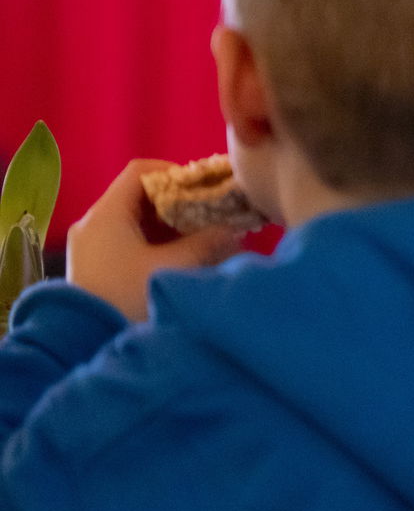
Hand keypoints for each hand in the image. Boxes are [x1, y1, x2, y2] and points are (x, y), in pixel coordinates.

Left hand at [66, 161, 245, 323]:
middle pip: (139, 195)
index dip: (175, 172)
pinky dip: (155, 240)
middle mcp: (94, 222)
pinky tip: (179, 255)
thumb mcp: (172, 267)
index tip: (203, 189)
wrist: (82, 339)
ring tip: (201, 237)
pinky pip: (128, 238)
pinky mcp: (94, 263)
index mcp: (106, 213)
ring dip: (170, 224)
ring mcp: (91, 244)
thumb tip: (233, 227)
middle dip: (178, 202)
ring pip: (136, 218)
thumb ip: (206, 242)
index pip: (140, 171)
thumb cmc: (127, 296)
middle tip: (209, 214)